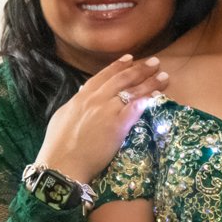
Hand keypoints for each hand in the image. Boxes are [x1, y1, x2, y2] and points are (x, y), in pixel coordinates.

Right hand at [33, 56, 169, 184]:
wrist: (63, 163)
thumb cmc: (58, 145)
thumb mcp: (62, 116)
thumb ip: (75, 103)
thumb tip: (82, 93)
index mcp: (82, 97)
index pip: (103, 76)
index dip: (118, 66)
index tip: (130, 58)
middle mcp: (96, 99)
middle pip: (122, 79)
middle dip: (140, 69)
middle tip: (155, 62)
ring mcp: (108, 111)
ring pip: (133, 92)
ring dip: (150, 82)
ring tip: (164, 77)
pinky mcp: (118, 126)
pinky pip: (136, 109)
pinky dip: (147, 101)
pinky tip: (158, 96)